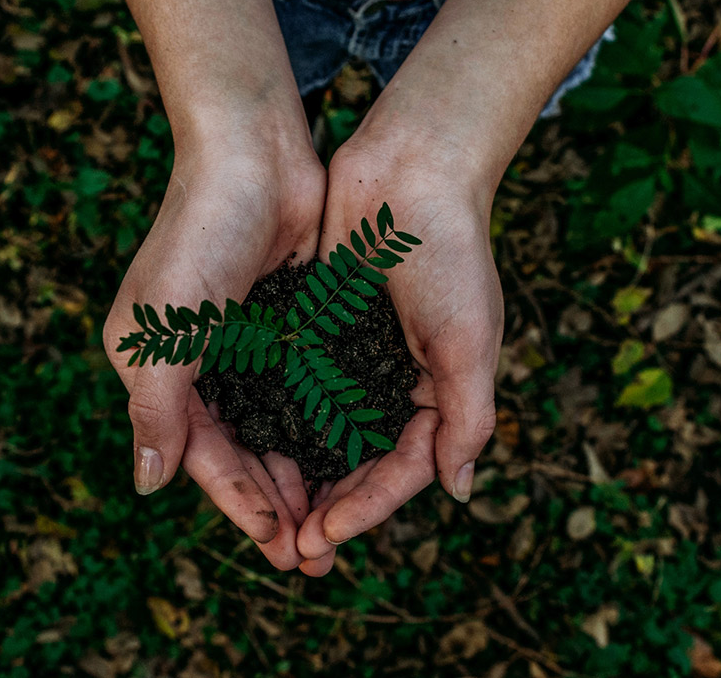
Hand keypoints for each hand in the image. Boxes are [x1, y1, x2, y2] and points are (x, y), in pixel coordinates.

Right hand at [103, 141, 324, 569]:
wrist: (254, 155)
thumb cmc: (199, 236)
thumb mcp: (164, 330)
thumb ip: (156, 409)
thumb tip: (148, 486)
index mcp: (160, 370)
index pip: (202, 456)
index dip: (240, 504)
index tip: (278, 547)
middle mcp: (201, 365)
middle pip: (242, 452)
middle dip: (276, 503)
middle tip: (314, 554)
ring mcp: (247, 346)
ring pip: (277, 429)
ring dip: (302, 475)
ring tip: (335, 522)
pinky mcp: (288, 326)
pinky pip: (305, 391)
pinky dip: (322, 427)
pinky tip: (349, 459)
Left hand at [294, 136, 503, 574]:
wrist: (411, 170)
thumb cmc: (451, 254)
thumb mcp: (470, 341)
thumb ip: (468, 418)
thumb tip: (458, 492)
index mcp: (437, 393)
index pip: (401, 469)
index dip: (366, 508)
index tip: (324, 536)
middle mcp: (393, 382)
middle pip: (357, 463)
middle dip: (328, 507)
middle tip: (291, 550)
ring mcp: (353, 357)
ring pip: (321, 433)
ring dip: (298, 476)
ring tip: (267, 517)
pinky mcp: (318, 329)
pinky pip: (296, 386)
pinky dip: (278, 420)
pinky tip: (249, 448)